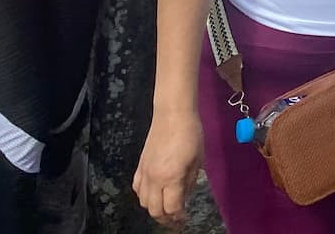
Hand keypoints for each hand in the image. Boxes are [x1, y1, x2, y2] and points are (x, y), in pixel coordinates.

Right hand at [132, 109, 203, 228]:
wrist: (172, 114)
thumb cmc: (191, 134)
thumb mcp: (197, 160)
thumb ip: (189, 182)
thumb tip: (184, 198)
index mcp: (171, 178)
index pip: (171, 208)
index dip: (178, 217)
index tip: (185, 219)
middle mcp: (154, 179)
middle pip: (154, 210)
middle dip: (165, 219)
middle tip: (176, 220)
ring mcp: (144, 172)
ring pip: (143, 202)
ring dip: (154, 208)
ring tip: (166, 207)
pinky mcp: (139, 166)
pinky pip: (137, 188)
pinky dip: (144, 196)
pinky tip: (153, 193)